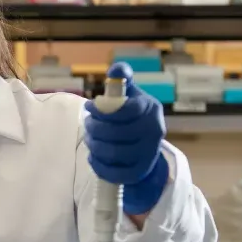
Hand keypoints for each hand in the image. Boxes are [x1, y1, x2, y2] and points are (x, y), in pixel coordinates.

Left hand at [83, 62, 169, 215]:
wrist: (148, 147)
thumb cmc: (134, 116)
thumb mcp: (131, 95)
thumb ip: (122, 80)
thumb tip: (117, 69)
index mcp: (150, 109)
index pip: (124, 109)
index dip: (101, 108)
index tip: (89, 106)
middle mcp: (154, 131)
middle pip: (115, 132)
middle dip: (94, 127)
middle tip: (87, 124)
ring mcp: (148, 154)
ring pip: (112, 152)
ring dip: (94, 144)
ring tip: (90, 138)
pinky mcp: (138, 172)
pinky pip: (113, 172)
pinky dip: (98, 164)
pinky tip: (93, 156)